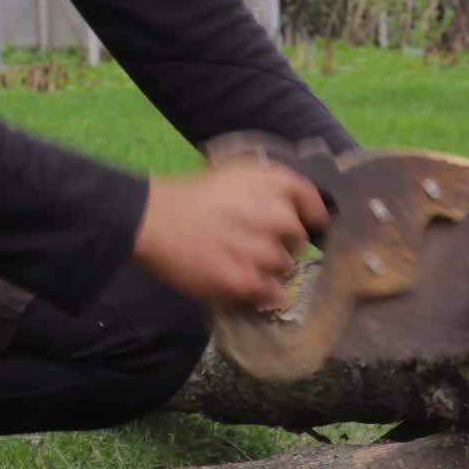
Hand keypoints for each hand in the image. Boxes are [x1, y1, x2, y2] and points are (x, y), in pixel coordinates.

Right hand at [132, 159, 327, 307]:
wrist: (153, 220)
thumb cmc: (193, 195)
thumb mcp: (238, 174)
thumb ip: (272, 189)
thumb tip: (297, 212)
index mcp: (275, 183)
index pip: (314, 206)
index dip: (310, 217)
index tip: (301, 224)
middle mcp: (278, 216)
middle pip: (299, 240)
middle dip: (282, 242)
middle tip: (254, 242)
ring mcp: (265, 252)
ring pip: (286, 268)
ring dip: (269, 268)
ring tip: (241, 261)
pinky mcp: (247, 282)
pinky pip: (272, 294)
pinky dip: (262, 291)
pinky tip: (241, 281)